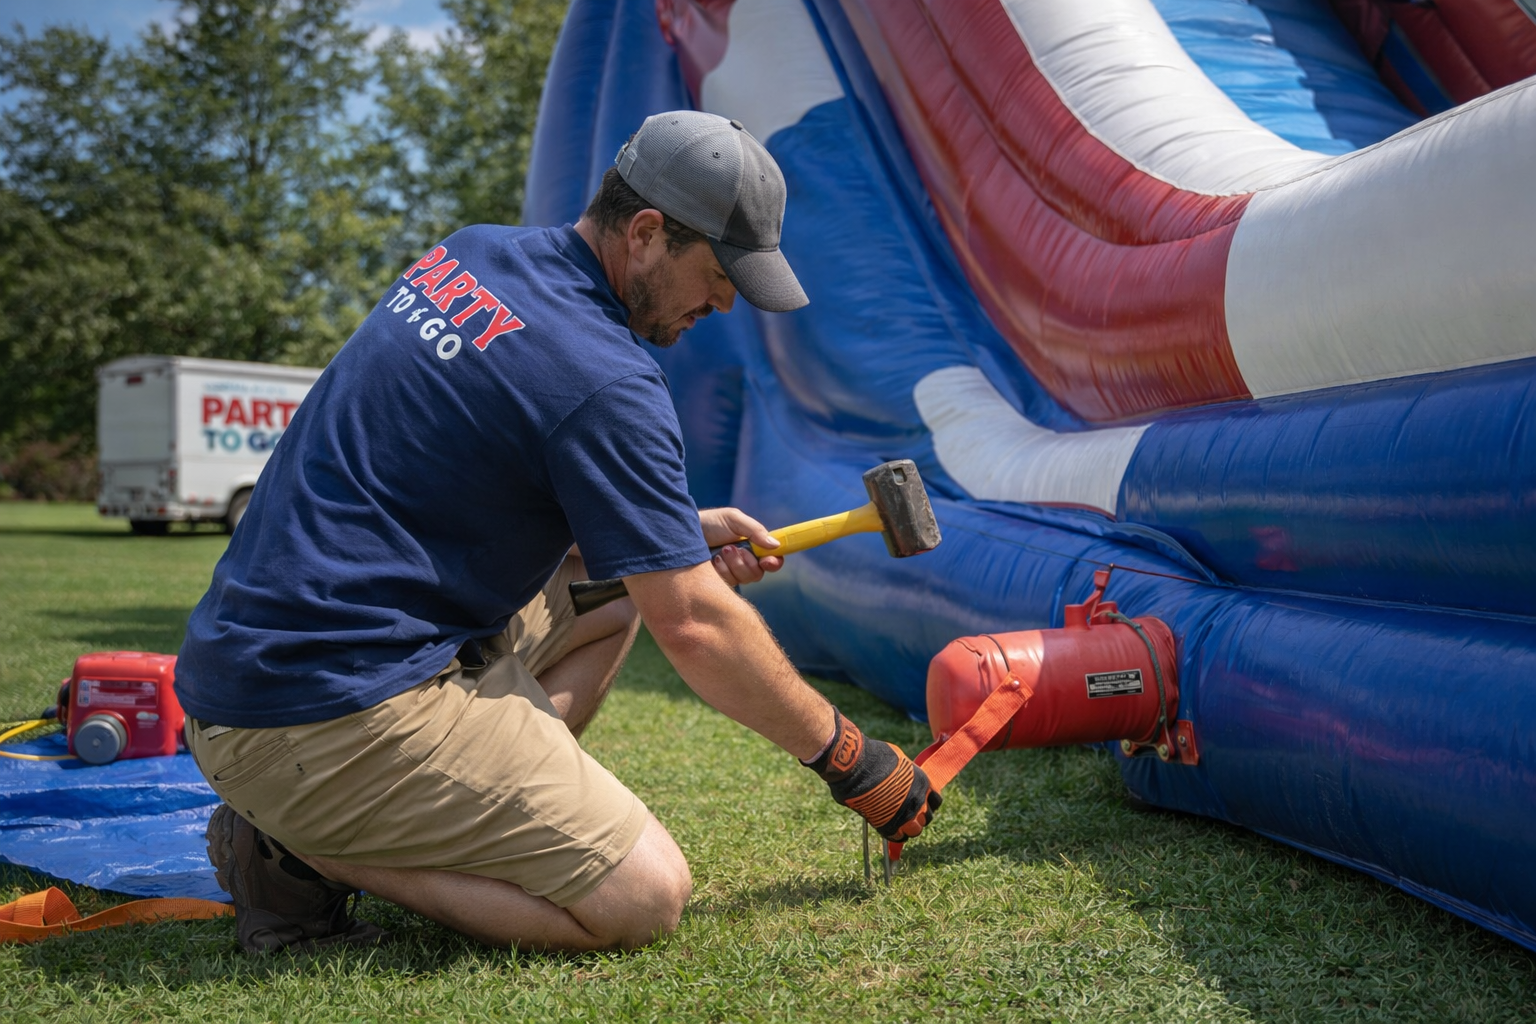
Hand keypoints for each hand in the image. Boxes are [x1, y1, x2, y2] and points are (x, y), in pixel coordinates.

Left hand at [698, 507, 783, 587]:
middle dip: (746, 562)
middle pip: (757, 573)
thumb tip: (776, 545)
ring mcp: (732, 573)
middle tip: (731, 548)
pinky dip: (721, 570)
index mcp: (753, 546)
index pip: (771, 560)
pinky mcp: (719, 582)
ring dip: (732, 564)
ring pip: (743, 579)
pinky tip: (712, 561)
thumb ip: (755, 530)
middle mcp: (744, 562)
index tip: (767, 561)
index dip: (773, 563)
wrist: (683, 532)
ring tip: (719, 551)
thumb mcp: (733, 519)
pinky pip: (728, 583)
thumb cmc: (710, 522)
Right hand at [802, 708, 940, 841]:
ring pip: (915, 831)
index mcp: (923, 782)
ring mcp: (905, 815)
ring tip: (896, 821)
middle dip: (918, 816)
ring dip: (908, 827)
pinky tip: (887, 826)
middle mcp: (918, 801)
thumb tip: (901, 780)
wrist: (856, 765)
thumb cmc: (873, 757)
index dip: (927, 803)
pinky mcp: (888, 825)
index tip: (918, 802)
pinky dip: (894, 834)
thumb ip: (905, 775)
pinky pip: (898, 837)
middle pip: (927, 818)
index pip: (936, 802)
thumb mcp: (899, 760)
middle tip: (905, 812)